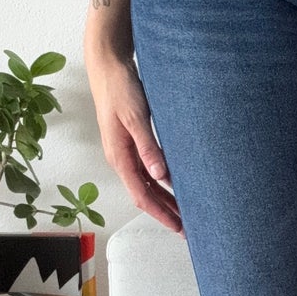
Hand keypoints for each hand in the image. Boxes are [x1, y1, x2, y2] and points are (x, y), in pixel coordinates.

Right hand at [87, 44, 183, 235]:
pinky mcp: (132, 142)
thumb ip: (148, 146)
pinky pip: (147, 170)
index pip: (142, 196)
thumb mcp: (136, 117)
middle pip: (145, 195)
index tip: (178, 227)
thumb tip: (160, 176)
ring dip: (165, 199)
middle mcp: (121, 158)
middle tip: (188, 228)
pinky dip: (162, 182)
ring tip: (185, 212)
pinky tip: (175, 184)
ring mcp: (125, 152)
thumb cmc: (120, 88)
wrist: (108, 67)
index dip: (161, 214)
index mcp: (119, 156)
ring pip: (147, 184)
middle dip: (166, 213)